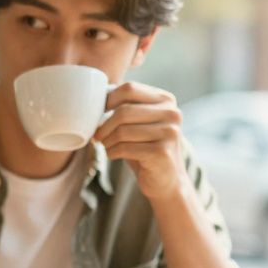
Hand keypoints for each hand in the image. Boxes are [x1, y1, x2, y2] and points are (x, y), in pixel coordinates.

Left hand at [94, 82, 188, 200]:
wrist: (165, 178)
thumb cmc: (144, 145)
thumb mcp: (138, 122)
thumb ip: (125, 106)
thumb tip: (95, 95)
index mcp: (165, 100)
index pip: (129, 89)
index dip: (108, 100)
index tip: (99, 113)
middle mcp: (172, 113)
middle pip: (123, 111)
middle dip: (104, 125)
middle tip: (97, 136)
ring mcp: (169, 133)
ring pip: (122, 131)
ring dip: (107, 141)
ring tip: (107, 146)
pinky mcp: (162, 152)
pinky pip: (125, 148)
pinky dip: (112, 152)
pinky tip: (113, 155)